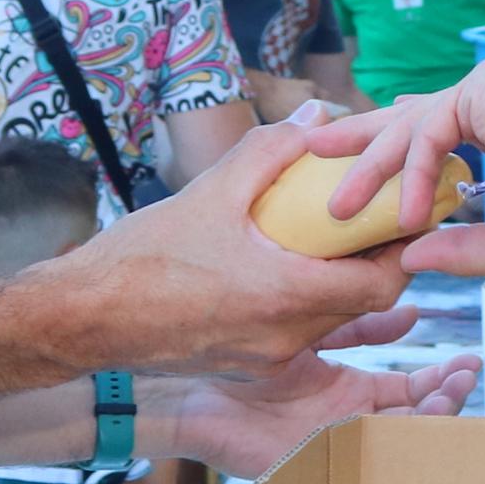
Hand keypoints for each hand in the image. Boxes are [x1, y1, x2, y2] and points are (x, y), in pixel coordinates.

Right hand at [28, 120, 413, 378]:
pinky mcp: (245, 367)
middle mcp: (285, 339)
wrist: (82, 320)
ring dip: (341, 284)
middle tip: (375, 223)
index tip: (402, 217)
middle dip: (376, 264)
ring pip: (330, 322)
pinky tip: (286, 269)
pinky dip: (306, 303)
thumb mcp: (210, 191)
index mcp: (285, 296)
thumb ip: (272, 150)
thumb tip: (319, 116)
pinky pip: (296, 336)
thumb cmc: (141, 258)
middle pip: (362, 306)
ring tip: (333, 240)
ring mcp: (266, 359)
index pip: (381, 285)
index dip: (402, 252)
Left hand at [162, 347, 482, 478]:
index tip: (468, 359)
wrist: (187, 385)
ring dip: (429, 417)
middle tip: (466, 375)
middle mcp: (346, 419)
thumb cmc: (237, 357)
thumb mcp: (310, 331)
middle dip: (445, 397)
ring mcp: (334, 442)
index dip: (441, 377)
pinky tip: (413, 419)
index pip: (408, 388)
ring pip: (395, 438)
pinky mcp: (316, 460)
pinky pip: (363, 456)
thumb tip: (410, 311)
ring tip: (452, 391)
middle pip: (411, 416)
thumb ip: (356, 324)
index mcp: (347, 391)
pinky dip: (394, 440)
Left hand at [308, 62, 484, 284]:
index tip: (360, 157)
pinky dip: (413, 172)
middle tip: (313, 150)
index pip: (434, 131)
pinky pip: (431, 129)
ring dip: (371, 169)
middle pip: (407, 119)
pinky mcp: (484, 82)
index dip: (394, 146)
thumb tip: (411, 261)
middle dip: (358, 140)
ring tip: (340, 210)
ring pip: (411, 127)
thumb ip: (457, 248)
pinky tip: (404, 213)